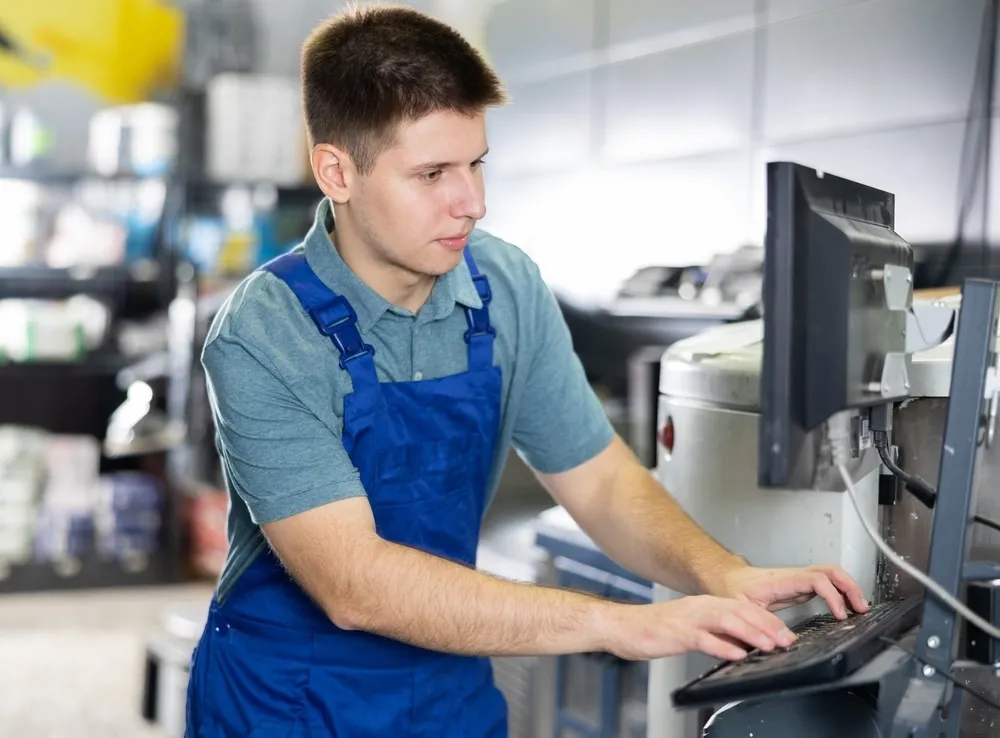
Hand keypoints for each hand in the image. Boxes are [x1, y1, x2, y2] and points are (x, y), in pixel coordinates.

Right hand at [600, 596, 797, 661]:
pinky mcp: (676, 633)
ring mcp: (688, 619)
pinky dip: (722, 646)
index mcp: (704, 605)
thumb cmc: (654, 628)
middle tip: (786, 640)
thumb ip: (715, 633)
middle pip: (740, 611)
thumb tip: (741, 644)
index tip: (785, 634)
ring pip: (726, 621)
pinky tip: (736, 654)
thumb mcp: (690, 628)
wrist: (622, 625)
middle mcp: (699, 607)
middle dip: (766, 626)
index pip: (743, 608)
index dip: (767, 620)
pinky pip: (703, 638)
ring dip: (751, 633)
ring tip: (769, 646)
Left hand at [716, 563, 869, 619]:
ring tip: (860, 608)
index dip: (832, 595)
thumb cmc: (732, 590)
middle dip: (849, 586)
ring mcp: (797, 578)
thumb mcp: (740, 607)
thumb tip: (779, 641)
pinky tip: (845, 607)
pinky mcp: (799, 585)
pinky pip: (825, 583)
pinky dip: (839, 591)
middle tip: (861, 609)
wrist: (726, 577)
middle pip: (829, 570)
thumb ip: (757, 622)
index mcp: (780, 581)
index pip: (814, 579)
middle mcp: (792, 576)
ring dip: (848, 587)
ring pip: (830, 574)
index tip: (841, 615)